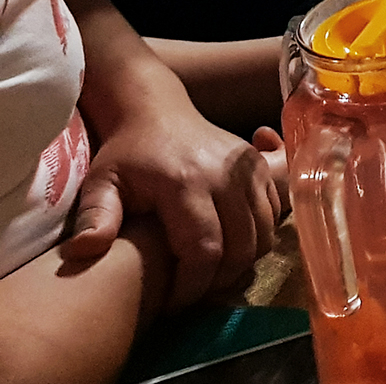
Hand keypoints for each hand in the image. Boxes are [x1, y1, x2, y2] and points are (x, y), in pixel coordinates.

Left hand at [62, 105, 279, 307]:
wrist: (157, 110)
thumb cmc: (126, 153)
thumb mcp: (101, 183)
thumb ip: (95, 217)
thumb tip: (85, 251)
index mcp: (186, 183)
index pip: (205, 250)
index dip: (193, 286)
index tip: (173, 303)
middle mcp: (226, 176)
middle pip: (241, 248)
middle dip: (220, 282)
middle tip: (194, 293)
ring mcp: (249, 170)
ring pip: (264, 234)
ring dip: (242, 262)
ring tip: (212, 273)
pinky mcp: (261, 168)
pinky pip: (273, 215)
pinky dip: (257, 238)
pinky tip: (230, 245)